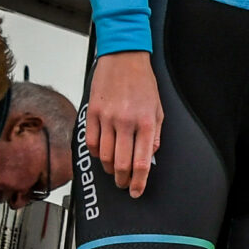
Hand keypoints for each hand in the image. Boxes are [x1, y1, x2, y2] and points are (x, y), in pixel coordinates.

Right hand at [87, 50, 163, 197]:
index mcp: (145, 123)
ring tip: (113, 171)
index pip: (142, 162)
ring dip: (108, 169)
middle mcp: (126, 123)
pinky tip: (101, 155)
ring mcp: (106, 118)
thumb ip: (154, 135)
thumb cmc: (143, 82)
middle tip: (124, 184)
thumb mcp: (158, 109)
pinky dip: (94, 153)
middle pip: (120, 164)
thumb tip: (150, 156)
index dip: (139, 182)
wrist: (124, 57)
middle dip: (123, 180)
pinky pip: (90, 142)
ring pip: (103, 156)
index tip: (137, 191)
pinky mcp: (92, 113)